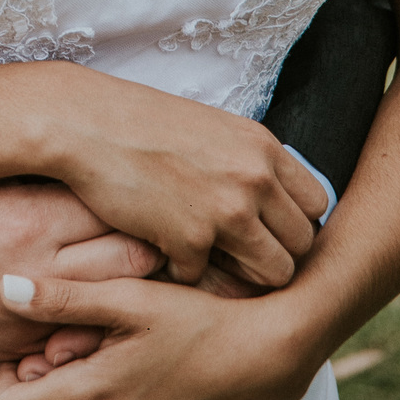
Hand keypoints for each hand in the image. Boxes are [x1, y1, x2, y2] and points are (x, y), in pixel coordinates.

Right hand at [0, 181, 160, 362]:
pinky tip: (99, 303)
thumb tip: (90, 161)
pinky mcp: (11, 345)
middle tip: (169, 227)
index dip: (148, 200)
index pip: (120, 209)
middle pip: (131, 259)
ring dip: (132, 285)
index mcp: (30, 217)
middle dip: (157, 243)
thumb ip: (37, 176)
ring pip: (109, 304)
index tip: (159, 189)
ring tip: (149, 265)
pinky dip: (89, 319)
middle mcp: (37, 269)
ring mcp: (27, 314)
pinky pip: (69, 335)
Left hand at [17, 257, 266, 378]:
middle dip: (52, 371)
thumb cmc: (200, 323)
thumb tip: (4, 290)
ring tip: (118, 342)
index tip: (32, 340)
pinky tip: (143, 363)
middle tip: (87, 330)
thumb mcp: (126, 298)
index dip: (4, 373)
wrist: (267, 357)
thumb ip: (60, 297)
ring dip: (84, 384)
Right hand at [43, 68, 326, 285]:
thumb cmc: (138, 123)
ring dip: (241, 273)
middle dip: (272, 254)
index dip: (291, 222)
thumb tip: (273, 201)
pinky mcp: (191, 239)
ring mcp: (226, 210)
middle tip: (235, 251)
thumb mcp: (210, 128)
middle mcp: (254, 177)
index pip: (316, 204)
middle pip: (302, 245)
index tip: (265, 228)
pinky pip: (207, 278)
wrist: (82, 121)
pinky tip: (160, 246)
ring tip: (207, 257)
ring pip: (272, 273)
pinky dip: (183, 270)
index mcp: (262, 146)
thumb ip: (247, 162)